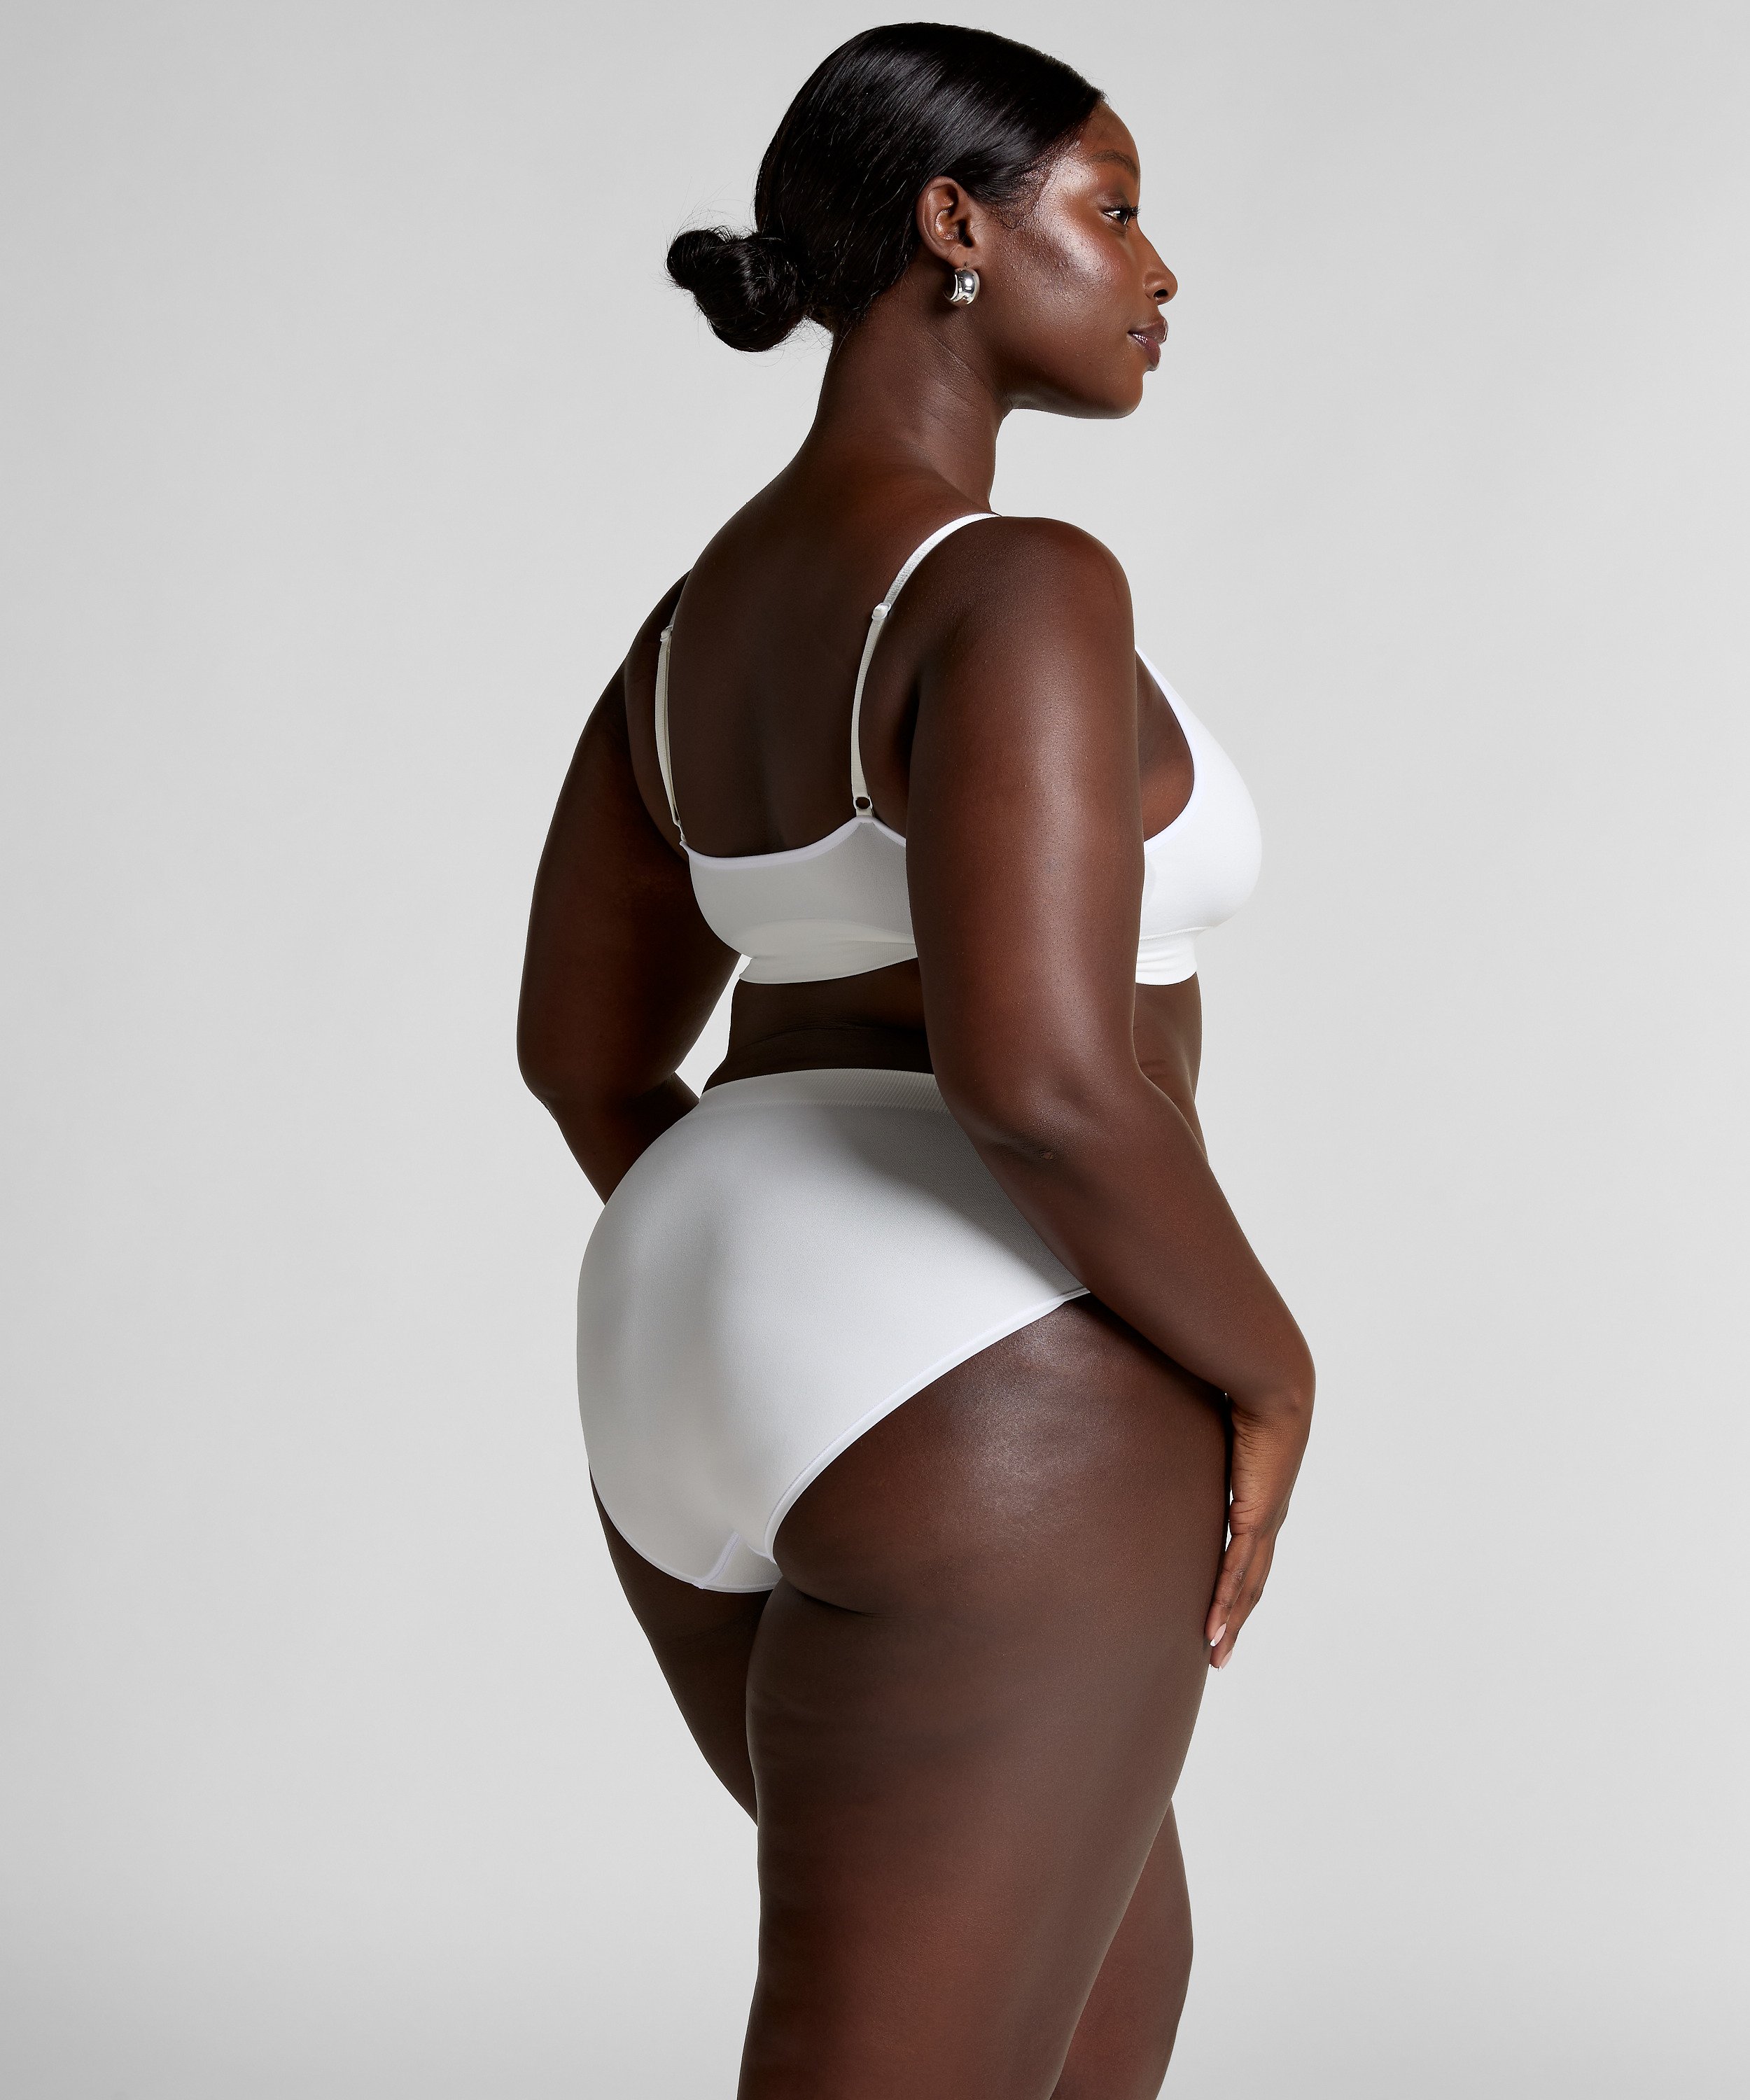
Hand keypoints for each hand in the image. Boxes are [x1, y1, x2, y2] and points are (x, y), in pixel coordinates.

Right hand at [1205, 1390, 1310, 1668]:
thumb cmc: (1249, 1399)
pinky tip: (1215, 1622)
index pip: (1249, 1559)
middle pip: (1252, 1585)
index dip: (1236, 1591)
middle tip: (1219, 1656)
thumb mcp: (1218, 1431)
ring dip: (1231, 1622)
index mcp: (1263, 1504)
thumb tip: (1171, 1430)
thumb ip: (1200, 1443)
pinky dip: (1225, 1598)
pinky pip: (1237, 1567)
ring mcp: (1265, 1522)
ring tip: (1215, 1653)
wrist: (1278, 1389)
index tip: (1222, 1617)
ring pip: (1247, 1586)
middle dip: (1235, 1622)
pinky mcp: (1255, 1516)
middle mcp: (1269, 1520)